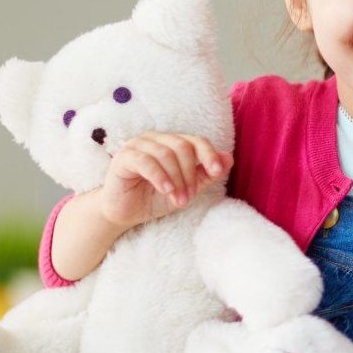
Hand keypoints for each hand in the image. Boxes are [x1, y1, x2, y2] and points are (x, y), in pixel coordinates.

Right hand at [98, 132, 231, 227]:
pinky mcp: (123, 157)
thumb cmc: (156, 197)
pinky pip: (146, 161)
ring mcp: (138, 145)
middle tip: (190, 196)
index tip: (217, 171)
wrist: (126, 213)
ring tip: (180, 200)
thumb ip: (206, 174)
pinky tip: (166, 190)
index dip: (209, 154)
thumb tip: (229, 158)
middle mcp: (156, 139)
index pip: (196, 141)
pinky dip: (160, 176)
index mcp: (173, 143)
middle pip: (183, 147)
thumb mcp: (187, 189)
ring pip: (166, 154)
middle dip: (191, 174)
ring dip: (177, 180)